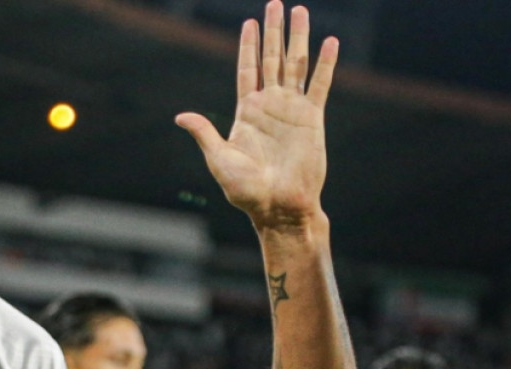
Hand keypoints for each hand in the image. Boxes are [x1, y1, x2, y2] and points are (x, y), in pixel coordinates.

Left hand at [176, 2, 335, 231]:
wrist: (279, 207)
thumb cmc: (247, 191)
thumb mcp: (220, 160)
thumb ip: (205, 134)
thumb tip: (180, 117)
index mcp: (247, 114)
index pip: (247, 70)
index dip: (248, 46)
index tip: (249, 22)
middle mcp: (270, 107)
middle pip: (271, 59)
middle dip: (273, 32)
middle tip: (275, 3)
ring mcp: (292, 111)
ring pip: (295, 64)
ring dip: (297, 38)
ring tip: (299, 11)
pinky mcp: (312, 119)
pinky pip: (319, 85)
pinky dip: (325, 63)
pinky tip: (330, 41)